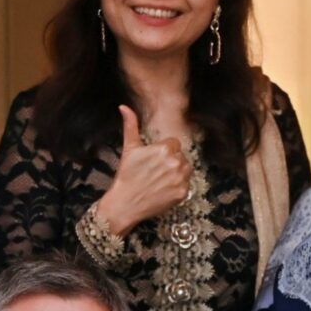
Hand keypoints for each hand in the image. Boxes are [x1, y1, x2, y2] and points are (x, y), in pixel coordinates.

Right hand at [96, 106, 194, 234]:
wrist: (125, 203)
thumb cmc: (126, 175)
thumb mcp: (129, 148)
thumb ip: (131, 125)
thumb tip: (124, 106)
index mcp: (165, 149)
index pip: (174, 144)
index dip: (163, 151)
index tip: (154, 160)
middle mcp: (176, 162)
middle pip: (181, 156)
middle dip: (171, 161)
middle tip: (155, 172)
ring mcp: (180, 179)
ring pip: (186, 169)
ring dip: (177, 173)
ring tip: (160, 180)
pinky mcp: (183, 193)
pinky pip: (186, 185)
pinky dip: (177, 187)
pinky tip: (164, 190)